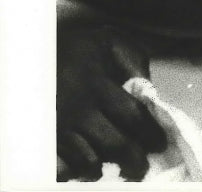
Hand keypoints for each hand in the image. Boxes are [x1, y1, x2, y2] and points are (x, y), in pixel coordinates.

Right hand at [57, 23, 166, 180]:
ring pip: (89, 162)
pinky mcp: (43, 140)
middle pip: (115, 144)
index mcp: (97, 83)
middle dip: (133, 159)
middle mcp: (78, 109)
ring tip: (113, 163)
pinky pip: (63, 169)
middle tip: (141, 165)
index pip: (132, 115)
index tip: (160, 143)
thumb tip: (149, 91)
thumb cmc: (76, 49)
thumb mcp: (109, 42)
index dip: (150, 132)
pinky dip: (76, 170)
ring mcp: (59, 128)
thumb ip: (134, 61)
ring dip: (105, 165)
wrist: (32, 53)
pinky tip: (83, 162)